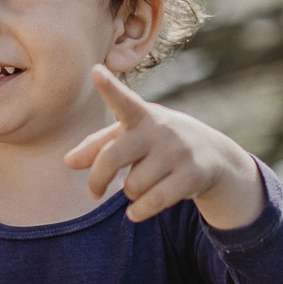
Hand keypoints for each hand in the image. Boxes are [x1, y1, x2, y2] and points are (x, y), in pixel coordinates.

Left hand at [65, 64, 264, 228]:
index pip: (123, 100)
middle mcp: (160, 129)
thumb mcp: (132, 136)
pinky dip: (139, 211)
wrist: (214, 156)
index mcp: (142, 115)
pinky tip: (135, 212)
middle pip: (112, 158)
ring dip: (130, 193)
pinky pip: (153, 201)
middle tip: (94, 192)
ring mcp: (178, 152)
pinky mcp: (192, 175)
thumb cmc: (159, 143)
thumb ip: (98, 145)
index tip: (95, 70)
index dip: (108, 87)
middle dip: (97, 180)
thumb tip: (68, 161)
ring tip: (140, 187)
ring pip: (132, 185)